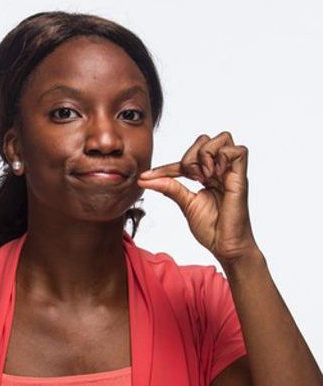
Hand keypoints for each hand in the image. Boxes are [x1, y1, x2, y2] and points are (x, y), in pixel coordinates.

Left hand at [138, 132, 259, 265]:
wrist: (226, 247)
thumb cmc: (211, 228)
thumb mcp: (185, 203)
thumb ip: (169, 188)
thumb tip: (144, 179)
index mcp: (208, 176)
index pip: (187, 159)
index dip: (166, 167)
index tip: (147, 177)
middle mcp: (221, 171)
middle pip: (206, 139)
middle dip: (191, 154)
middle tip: (190, 178)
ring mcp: (232, 173)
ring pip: (223, 138)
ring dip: (206, 153)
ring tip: (203, 176)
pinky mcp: (241, 178)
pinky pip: (239, 151)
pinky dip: (222, 158)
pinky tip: (214, 176)